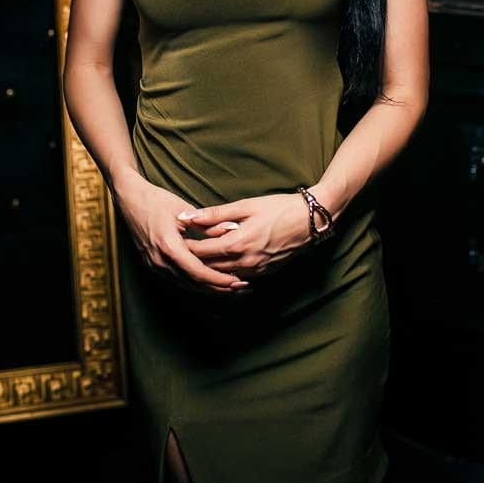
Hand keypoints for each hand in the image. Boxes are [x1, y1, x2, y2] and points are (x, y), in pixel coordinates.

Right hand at [112, 168, 249, 294]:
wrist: (129, 199)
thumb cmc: (156, 200)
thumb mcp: (183, 209)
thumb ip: (207, 224)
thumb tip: (232, 229)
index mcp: (168, 246)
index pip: (198, 272)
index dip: (219, 280)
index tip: (237, 281)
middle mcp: (160, 261)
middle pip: (193, 283)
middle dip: (218, 288)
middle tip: (240, 288)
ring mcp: (154, 264)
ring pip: (185, 284)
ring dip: (208, 288)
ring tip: (230, 288)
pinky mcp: (153, 264)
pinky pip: (177, 278)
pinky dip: (195, 282)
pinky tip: (209, 281)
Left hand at [177, 193, 312, 281]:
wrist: (311, 221)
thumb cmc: (279, 208)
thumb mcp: (246, 205)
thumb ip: (214, 213)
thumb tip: (187, 216)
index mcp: (237, 244)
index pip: (201, 252)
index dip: (185, 246)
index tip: (172, 239)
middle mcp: (245, 262)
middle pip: (208, 268)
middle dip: (192, 260)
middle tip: (177, 251)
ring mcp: (256, 271)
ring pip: (222, 275)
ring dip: (208, 268)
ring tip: (193, 258)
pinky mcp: (265, 273)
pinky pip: (238, 277)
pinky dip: (225, 272)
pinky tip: (219, 264)